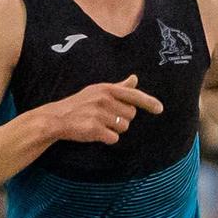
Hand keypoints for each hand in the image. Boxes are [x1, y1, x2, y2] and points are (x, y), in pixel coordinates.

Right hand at [48, 74, 163, 144]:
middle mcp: (104, 99)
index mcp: (106, 89)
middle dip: (123, 119)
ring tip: (99, 124)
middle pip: (131, 115)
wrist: (57, 118)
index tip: (160, 109)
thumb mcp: (97, 91)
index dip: (148, 102)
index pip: (133, 95)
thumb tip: (135, 78)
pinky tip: (96, 133)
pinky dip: (107, 138)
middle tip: (106, 118)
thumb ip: (119, 87)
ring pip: (123, 127)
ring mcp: (99, 114)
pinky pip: (114, 138)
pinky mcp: (94, 129)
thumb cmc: (80, 104)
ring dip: (115, 130)